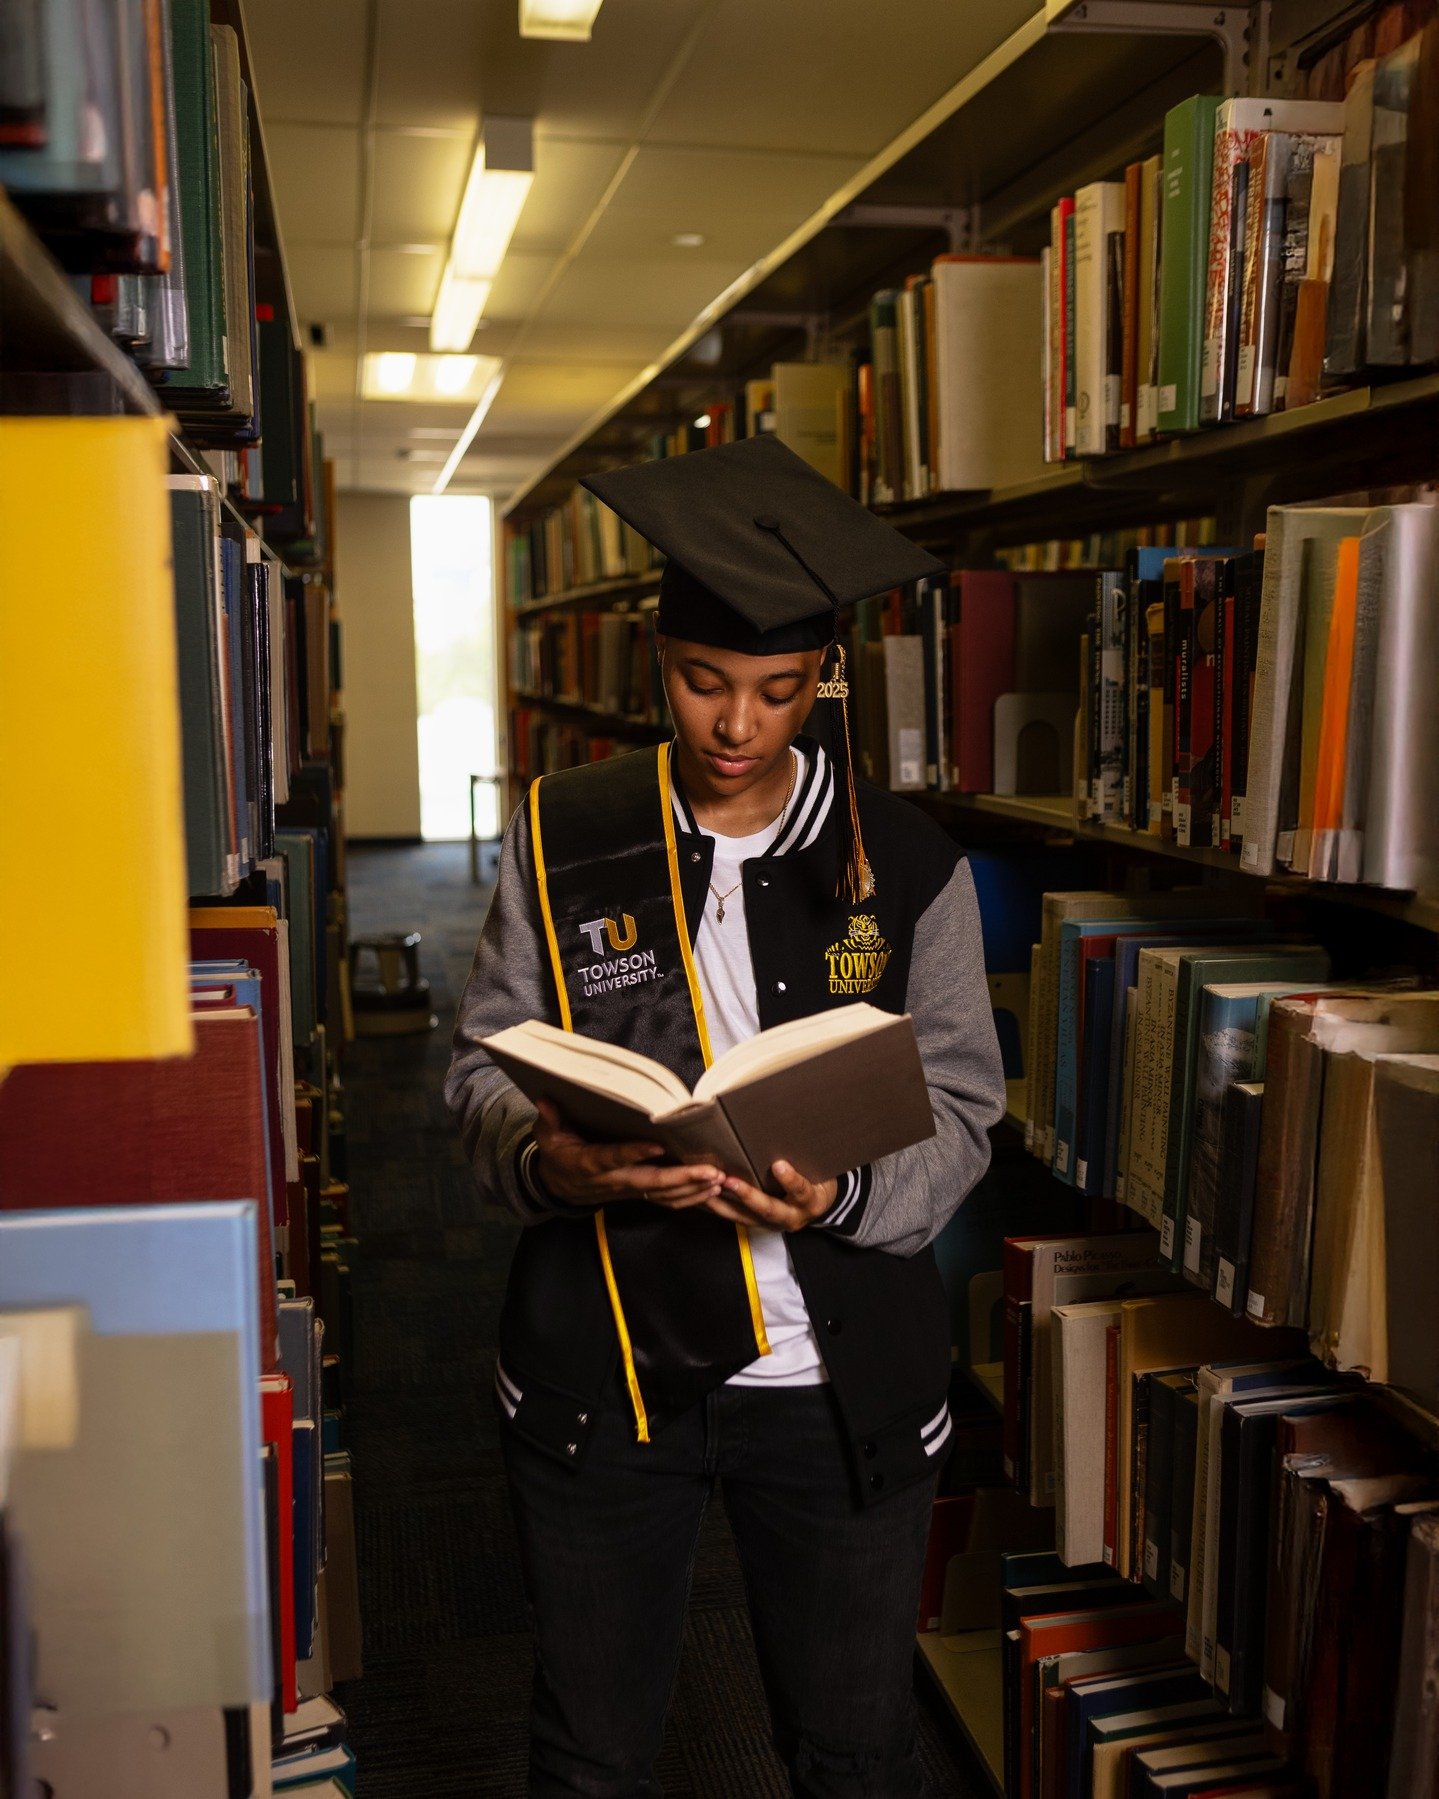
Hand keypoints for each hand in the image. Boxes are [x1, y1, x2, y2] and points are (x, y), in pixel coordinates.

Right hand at [532, 1100, 723, 1210]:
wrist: (558, 1187)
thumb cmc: (557, 1154)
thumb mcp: (546, 1136)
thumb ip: (549, 1119)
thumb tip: (545, 1100)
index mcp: (589, 1163)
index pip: (614, 1158)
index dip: (634, 1153)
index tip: (658, 1146)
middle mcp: (613, 1180)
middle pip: (650, 1182)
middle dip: (682, 1178)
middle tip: (711, 1172)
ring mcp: (628, 1190)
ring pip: (663, 1194)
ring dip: (693, 1189)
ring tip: (720, 1180)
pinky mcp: (638, 1194)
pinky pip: (666, 1201)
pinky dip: (690, 1198)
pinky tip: (711, 1190)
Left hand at [702, 1161, 837, 1233]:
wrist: (820, 1203)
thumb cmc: (819, 1179)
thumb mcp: (821, 1170)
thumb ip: (806, 1157)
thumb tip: (789, 1127)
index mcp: (810, 1201)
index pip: (802, 1191)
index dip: (791, 1180)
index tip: (779, 1165)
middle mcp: (792, 1217)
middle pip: (769, 1210)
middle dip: (747, 1196)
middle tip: (728, 1181)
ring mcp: (773, 1224)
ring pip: (746, 1218)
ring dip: (724, 1204)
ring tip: (705, 1190)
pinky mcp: (758, 1224)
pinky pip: (736, 1218)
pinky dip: (719, 1208)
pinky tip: (702, 1197)